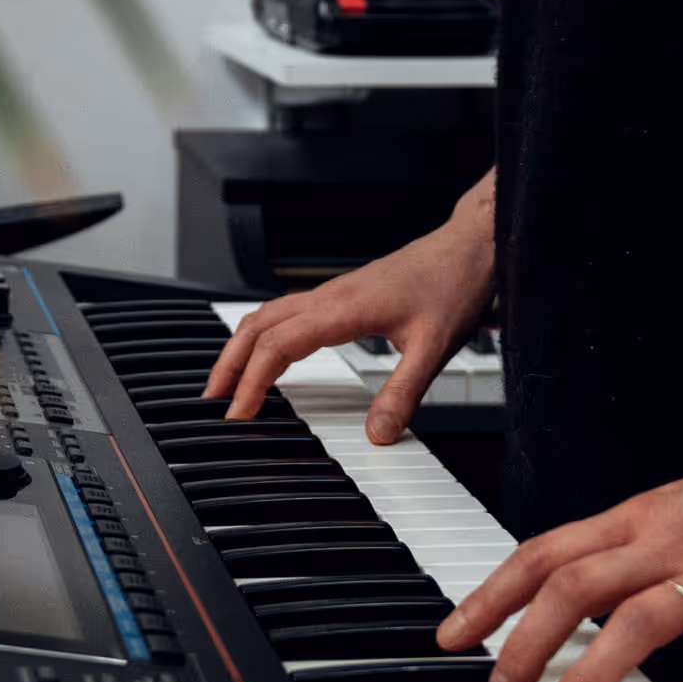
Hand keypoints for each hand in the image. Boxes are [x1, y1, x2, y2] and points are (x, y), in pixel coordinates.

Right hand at [200, 174, 494, 446]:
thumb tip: (377, 434)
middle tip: (213, 402)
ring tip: (227, 381)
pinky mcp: (340, 294)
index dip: (252, 381)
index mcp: (343, 308)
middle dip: (229, 364)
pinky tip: (267, 353)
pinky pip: (285, 311)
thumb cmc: (452, 285)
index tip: (239, 414)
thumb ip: (402, 395)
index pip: (278, 345)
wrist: (469, 247)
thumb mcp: (433, 349)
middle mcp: (328, 296)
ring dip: (240, 346)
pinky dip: (262, 335)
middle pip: (257, 326)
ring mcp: (331, 293)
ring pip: (266, 315)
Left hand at [434, 428, 682, 681]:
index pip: (547, 550)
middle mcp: (672, 540)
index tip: (452, 634)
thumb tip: (575, 589)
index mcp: (645, 516)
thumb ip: (636, 547)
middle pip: (574, 584)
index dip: (491, 594)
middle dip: (524, 639)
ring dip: (588, 676)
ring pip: (636, 622)